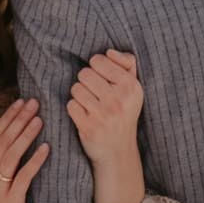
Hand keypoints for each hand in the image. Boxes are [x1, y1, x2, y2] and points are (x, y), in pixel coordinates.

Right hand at [0, 97, 47, 202]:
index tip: (21, 102)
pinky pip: (23, 177)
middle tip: (34, 102)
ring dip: (26, 134)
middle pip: (2, 140)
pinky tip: (46, 149)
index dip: (7, 118)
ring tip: (40, 119)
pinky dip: (34, 161)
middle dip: (18, 119)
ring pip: (10, 154)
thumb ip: (3, 170)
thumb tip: (19, 147)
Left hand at [67, 50, 141, 171]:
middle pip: (84, 73)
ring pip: (76, 88)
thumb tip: (109, 51)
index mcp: (131, 86)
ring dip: (79, 95)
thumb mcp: (132, 88)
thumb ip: (126, 63)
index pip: (98, 60)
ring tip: (90, 104)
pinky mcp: (89, 127)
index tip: (103, 80)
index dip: (96, 68)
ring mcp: (104, 114)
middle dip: (86, 82)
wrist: (118, 151)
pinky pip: (71, 105)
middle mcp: (119, 100)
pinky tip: (85, 115)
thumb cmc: (123, 113)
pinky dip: (74, 109)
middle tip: (95, 94)